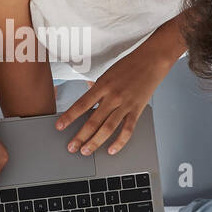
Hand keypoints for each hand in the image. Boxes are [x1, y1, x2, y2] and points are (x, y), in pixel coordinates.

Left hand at [55, 31, 177, 154]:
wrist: (152, 60)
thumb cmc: (129, 65)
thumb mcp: (107, 73)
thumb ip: (96, 87)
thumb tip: (87, 98)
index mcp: (102, 85)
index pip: (81, 105)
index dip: (69, 117)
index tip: (59, 127)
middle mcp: (112, 96)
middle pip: (93, 121)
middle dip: (80, 136)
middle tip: (72, 147)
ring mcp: (125, 104)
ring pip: (108, 128)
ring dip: (95, 142)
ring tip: (86, 151)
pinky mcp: (137, 109)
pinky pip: (127, 129)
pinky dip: (119, 142)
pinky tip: (111, 149)